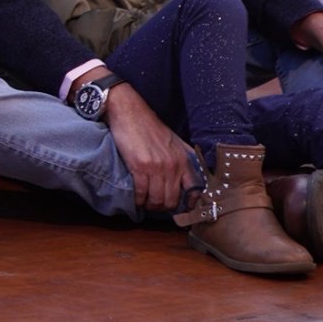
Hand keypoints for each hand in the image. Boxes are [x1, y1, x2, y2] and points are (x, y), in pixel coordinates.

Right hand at [102, 83, 197, 213]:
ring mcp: (156, 167)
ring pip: (157, 199)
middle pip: (172, 200)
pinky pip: (141, 193)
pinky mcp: (139, 166)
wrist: (129, 112)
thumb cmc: (149, 126)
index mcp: (183, 160)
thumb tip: (191, 175)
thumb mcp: (174, 141)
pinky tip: (136, 198)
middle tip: (155, 206)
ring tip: (145, 203)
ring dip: (150, 205)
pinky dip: (138, 199)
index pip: (193, 191)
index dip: (187, 205)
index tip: (180, 209)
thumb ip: (184, 157)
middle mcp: (173, 165)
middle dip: (163, 207)